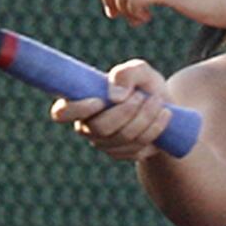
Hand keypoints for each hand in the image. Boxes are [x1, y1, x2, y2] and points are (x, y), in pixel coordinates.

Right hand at [49, 59, 173, 161]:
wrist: (164, 106)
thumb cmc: (143, 85)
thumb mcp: (139, 71)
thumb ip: (126, 73)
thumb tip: (115, 96)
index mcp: (80, 103)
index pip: (62, 113)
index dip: (77, 109)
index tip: (100, 100)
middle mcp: (87, 127)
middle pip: (100, 128)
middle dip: (126, 111)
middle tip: (142, 95)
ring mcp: (104, 144)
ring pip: (123, 137)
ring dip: (145, 117)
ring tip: (158, 100)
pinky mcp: (123, 154)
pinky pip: (138, 147)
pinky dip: (154, 128)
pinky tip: (164, 115)